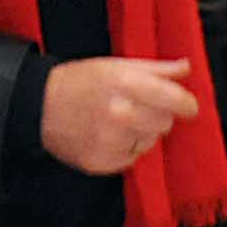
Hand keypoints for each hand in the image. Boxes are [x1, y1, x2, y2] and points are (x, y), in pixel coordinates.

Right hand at [38, 55, 198, 173]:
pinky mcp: (102, 162)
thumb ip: (156, 68)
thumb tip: (185, 67)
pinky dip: (125, 149)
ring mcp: (110, 141)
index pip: (176, 101)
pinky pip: (132, 159)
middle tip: (138, 107)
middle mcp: (120, 113)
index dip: (187, 104)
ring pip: (149, 143)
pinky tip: (109, 136)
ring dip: (141, 133)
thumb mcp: (116, 65)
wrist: (39, 106)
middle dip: (158, 116)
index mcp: (126, 84)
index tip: (187, 106)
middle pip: (165, 123)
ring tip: (118, 121)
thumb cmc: (79, 82)